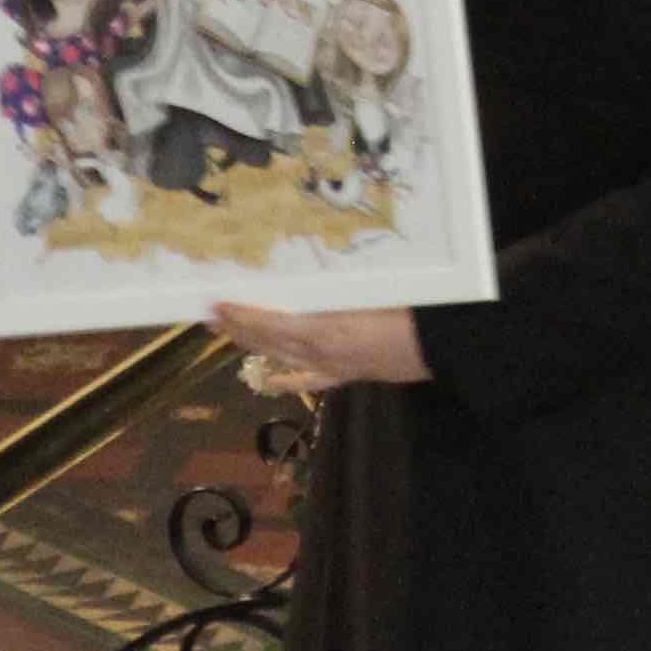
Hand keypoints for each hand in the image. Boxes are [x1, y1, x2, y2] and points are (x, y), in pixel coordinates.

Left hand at [207, 302, 427, 388]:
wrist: (438, 347)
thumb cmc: (409, 311)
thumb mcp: (371, 289)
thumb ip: (336, 286)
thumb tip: (308, 271)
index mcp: (324, 328)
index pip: (270, 321)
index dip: (242, 314)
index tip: (217, 302)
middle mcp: (319, 350)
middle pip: (267, 339)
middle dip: (236, 327)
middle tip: (211, 315)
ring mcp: (330, 365)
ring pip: (280, 356)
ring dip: (251, 345)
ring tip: (227, 334)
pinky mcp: (344, 374)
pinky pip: (308, 379)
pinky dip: (286, 378)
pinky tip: (269, 378)